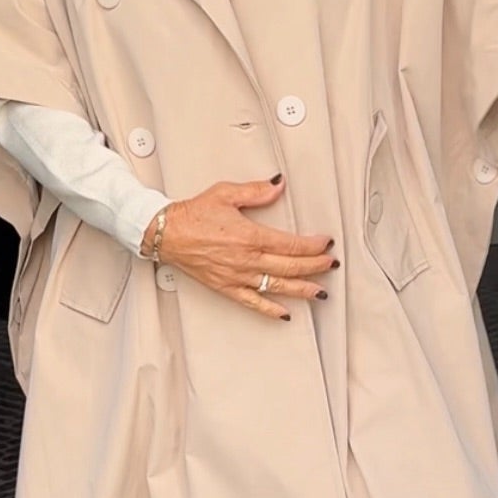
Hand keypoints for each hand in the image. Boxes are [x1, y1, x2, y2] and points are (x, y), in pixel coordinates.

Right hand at [143, 175, 335, 320]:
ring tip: (321, 292)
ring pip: (277, 287)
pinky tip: (286, 313)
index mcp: (250, 236)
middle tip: (331, 264)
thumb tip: (278, 184)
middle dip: (315, 266)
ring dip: (302, 289)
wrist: (166, 233)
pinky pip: (253, 302)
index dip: (313, 245)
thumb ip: (256, 191)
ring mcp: (237, 276)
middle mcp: (246, 259)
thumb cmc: (193, 214)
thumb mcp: (226, 193)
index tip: (326, 243)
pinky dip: (271, 310)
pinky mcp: (226, 287)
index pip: (291, 244)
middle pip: (290, 266)